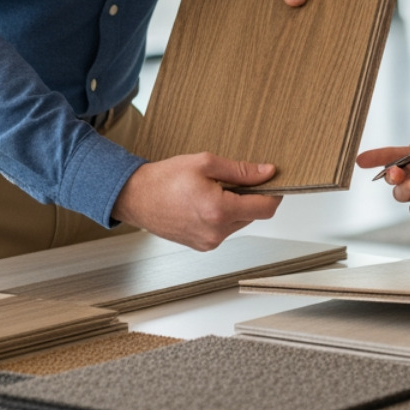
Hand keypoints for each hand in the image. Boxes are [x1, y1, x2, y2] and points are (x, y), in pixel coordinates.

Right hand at [112, 153, 282, 250]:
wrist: (135, 197)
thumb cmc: (164, 179)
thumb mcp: (205, 163)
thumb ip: (241, 170)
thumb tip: (267, 173)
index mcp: (219, 211)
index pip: (265, 208)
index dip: (274, 194)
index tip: (274, 182)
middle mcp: (216, 232)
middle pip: (253, 215)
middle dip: (250, 197)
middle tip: (232, 180)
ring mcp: (208, 242)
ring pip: (239, 223)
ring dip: (236, 207)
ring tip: (213, 190)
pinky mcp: (202, 246)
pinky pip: (224, 230)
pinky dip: (223, 216)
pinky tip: (205, 203)